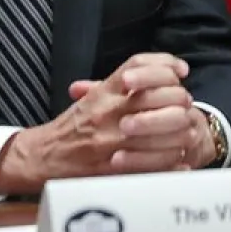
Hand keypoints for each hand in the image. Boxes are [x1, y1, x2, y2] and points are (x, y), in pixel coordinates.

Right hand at [0, 53, 209, 193]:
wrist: (43, 156)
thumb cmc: (73, 126)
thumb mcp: (95, 95)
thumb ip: (123, 82)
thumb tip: (163, 70)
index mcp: (103, 92)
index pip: (139, 66)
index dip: (166, 64)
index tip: (181, 70)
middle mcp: (108, 111)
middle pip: (158, 95)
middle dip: (180, 99)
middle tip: (186, 104)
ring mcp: (112, 139)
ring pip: (161, 128)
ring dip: (180, 130)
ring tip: (187, 131)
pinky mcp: (114, 167)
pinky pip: (153, 161)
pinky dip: (172, 160)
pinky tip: (180, 157)